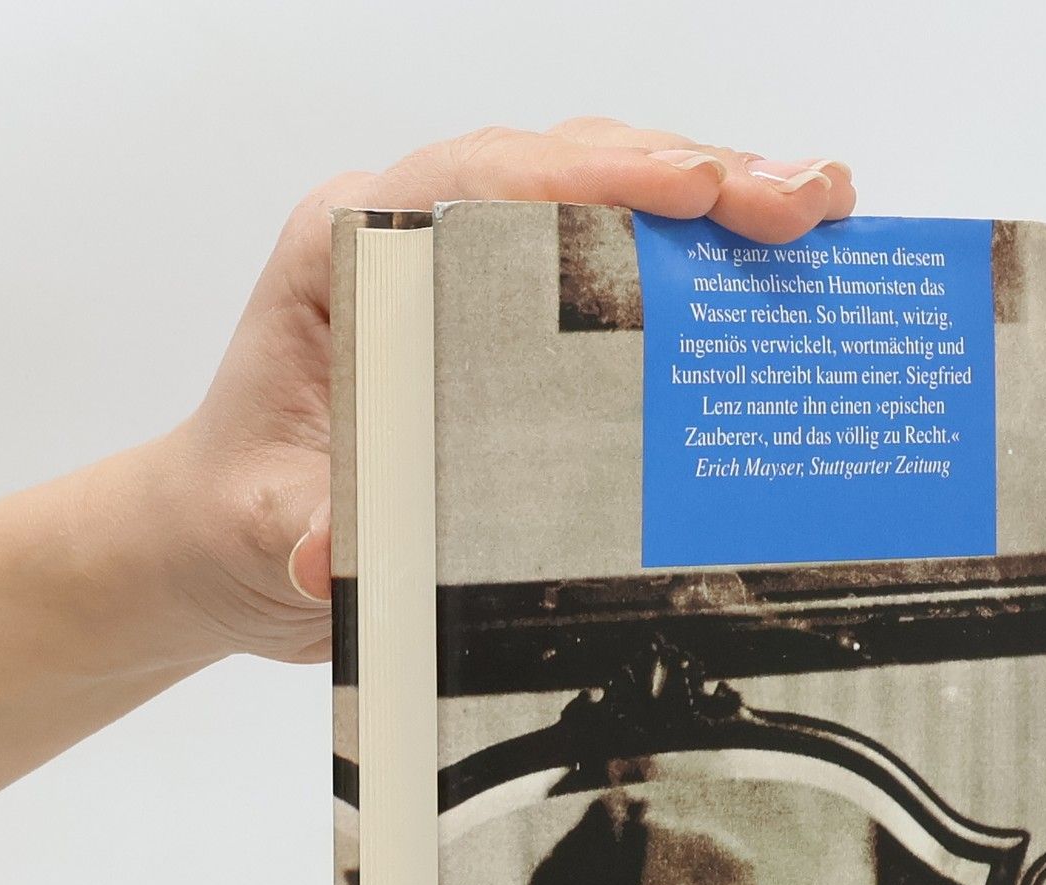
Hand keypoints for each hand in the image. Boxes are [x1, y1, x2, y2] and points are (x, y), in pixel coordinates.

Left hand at [155, 118, 858, 669]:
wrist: (225, 543)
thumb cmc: (239, 511)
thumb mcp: (264, 529)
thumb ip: (304, 531)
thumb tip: (334, 551)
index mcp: (350, 248)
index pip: (486, 178)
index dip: (597, 175)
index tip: (693, 192)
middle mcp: (417, 238)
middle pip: (570, 171)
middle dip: (694, 175)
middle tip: (803, 201)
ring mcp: (472, 275)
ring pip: (607, 203)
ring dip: (717, 206)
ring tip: (820, 215)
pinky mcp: (514, 324)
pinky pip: (615, 271)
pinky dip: (698, 269)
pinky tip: (774, 276)